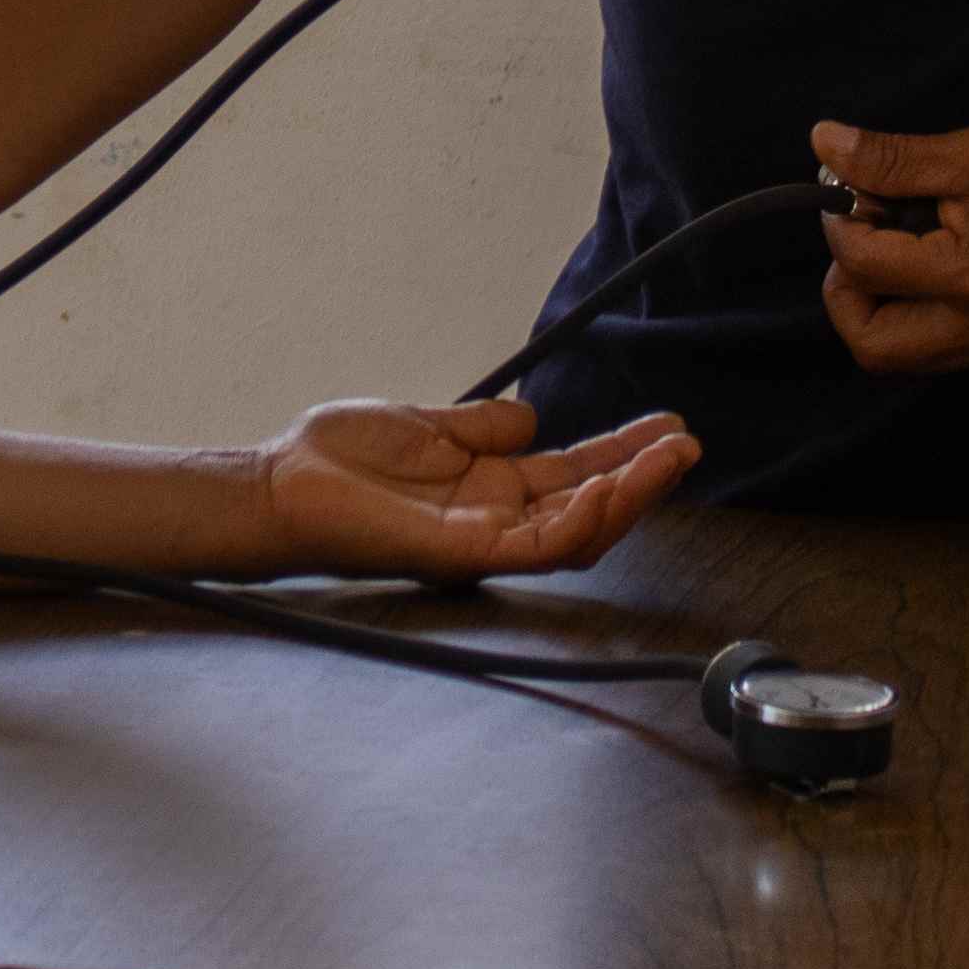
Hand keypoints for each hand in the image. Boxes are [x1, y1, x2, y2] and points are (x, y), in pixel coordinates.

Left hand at [249, 398, 696, 586]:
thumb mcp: (427, 425)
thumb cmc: (339, 460)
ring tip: (667, 461)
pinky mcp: (463, 553)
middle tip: (687, 444)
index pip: (573, 476)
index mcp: (490, 489)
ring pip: (576, 533)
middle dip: (643, 478)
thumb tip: (531, 415)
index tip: (666, 426)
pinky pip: (536, 547)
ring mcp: (483, 541)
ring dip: (627, 498)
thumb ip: (482, 426)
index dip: (622, 455)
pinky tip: (609, 490)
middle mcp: (495, 520)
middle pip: (588, 507)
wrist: (281, 484)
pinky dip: (578, 521)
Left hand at [809, 109, 968, 375]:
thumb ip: (890, 159)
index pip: (863, 270)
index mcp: (968, 280)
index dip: (839, 224)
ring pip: (918, 356)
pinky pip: (961, 347)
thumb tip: (824, 144)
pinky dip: (933, 314)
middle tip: (857, 241)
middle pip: (877, 349)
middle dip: (847, 296)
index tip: (846, 192)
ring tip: (899, 247)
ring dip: (888, 310)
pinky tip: (947, 262)